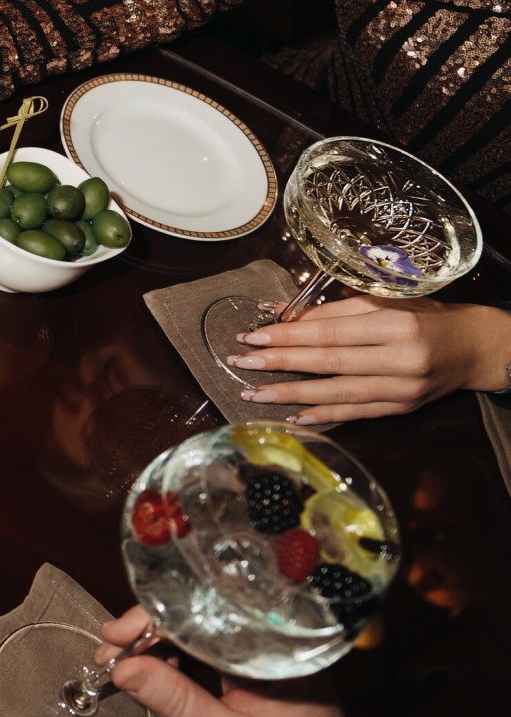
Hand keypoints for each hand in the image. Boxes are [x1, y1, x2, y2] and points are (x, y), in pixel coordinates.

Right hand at [96, 607, 375, 716]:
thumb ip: (176, 702)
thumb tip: (123, 669)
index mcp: (264, 647)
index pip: (195, 612)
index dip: (148, 620)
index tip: (113, 638)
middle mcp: (264, 635)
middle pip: (192, 614)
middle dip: (145, 630)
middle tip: (108, 652)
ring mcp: (259, 645)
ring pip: (195, 627)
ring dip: (156, 642)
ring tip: (123, 662)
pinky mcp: (253, 657)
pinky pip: (207, 643)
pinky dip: (176, 653)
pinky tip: (153, 667)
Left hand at [228, 298, 510, 424]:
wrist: (475, 348)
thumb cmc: (425, 317)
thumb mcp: (386, 302)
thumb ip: (336, 311)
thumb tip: (284, 315)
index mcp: (396, 325)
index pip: (331, 333)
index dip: (288, 335)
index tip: (253, 336)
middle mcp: (401, 360)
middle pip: (329, 363)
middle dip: (280, 363)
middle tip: (241, 363)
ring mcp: (403, 389)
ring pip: (337, 393)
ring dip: (291, 394)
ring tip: (254, 393)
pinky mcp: (403, 409)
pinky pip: (356, 413)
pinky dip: (323, 414)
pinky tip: (293, 414)